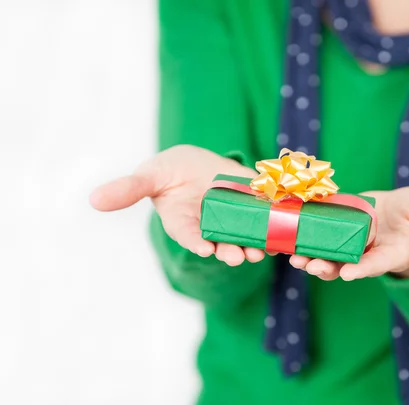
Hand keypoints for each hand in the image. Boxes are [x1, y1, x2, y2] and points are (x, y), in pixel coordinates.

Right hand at [90, 145, 264, 265]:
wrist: (197, 163)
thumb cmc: (169, 171)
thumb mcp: (149, 176)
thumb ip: (129, 189)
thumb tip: (94, 199)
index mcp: (184, 223)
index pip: (189, 236)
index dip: (196, 242)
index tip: (204, 249)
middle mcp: (210, 226)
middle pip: (220, 243)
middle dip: (229, 250)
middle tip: (237, 257)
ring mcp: (232, 216)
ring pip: (244, 235)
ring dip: (252, 244)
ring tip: (259, 251)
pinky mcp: (252, 203)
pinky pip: (264, 215)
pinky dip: (272, 221)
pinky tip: (281, 227)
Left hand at [289, 187, 408, 280]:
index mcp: (394, 252)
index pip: (379, 263)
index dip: (364, 268)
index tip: (349, 274)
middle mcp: (370, 251)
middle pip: (347, 263)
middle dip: (328, 266)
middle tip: (310, 266)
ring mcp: (354, 240)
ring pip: (331, 252)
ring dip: (312, 255)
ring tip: (295, 258)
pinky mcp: (343, 224)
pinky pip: (323, 230)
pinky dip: (308, 232)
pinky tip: (290, 231)